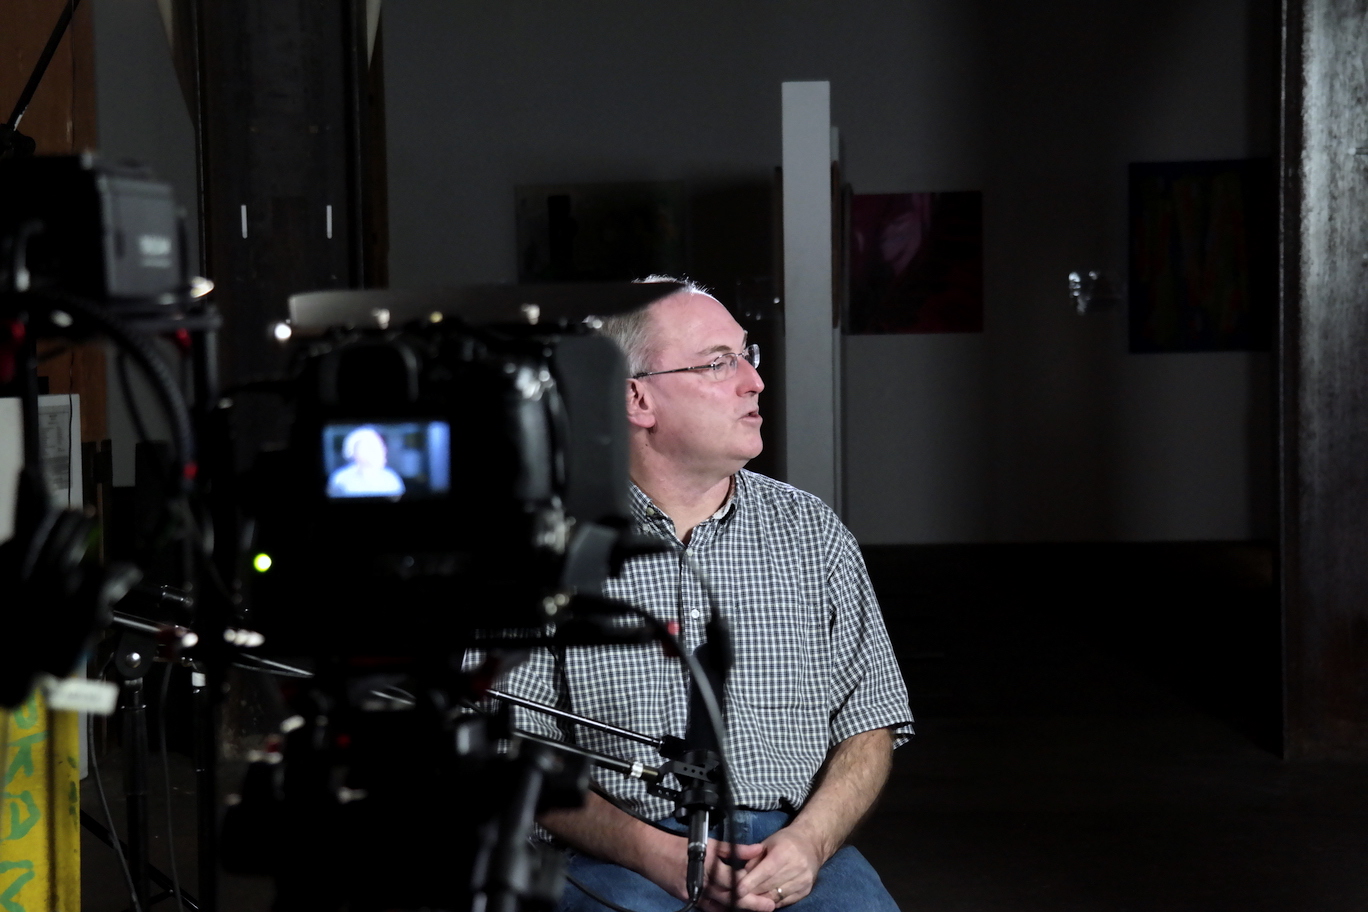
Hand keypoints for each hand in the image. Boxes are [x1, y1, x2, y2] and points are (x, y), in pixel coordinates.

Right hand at [638, 836, 773, 911]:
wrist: (651, 852)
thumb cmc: (679, 845)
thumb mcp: (710, 842)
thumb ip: (735, 849)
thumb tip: (758, 849)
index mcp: (708, 867)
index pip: (733, 880)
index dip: (750, 885)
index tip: (766, 888)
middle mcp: (701, 884)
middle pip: (730, 898)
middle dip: (750, 903)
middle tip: (769, 906)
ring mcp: (694, 894)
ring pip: (721, 906)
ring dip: (738, 907)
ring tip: (755, 909)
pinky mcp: (688, 899)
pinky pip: (708, 908)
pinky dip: (721, 909)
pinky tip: (733, 909)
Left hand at [731, 825, 824, 908]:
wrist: (812, 844)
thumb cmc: (786, 841)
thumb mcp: (768, 843)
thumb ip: (754, 858)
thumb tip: (741, 876)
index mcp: (785, 852)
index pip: (766, 871)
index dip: (751, 882)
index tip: (737, 890)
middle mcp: (797, 867)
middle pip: (769, 886)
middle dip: (752, 892)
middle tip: (739, 894)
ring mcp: (803, 881)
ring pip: (776, 896)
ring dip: (761, 899)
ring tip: (750, 897)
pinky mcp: (806, 890)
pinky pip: (785, 902)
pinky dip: (772, 901)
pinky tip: (764, 898)